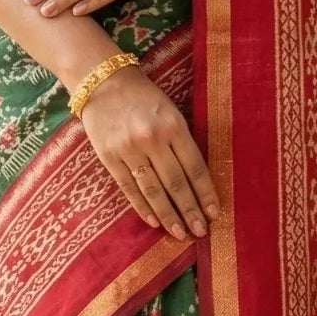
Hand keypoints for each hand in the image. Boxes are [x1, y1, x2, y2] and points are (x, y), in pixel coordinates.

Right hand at [78, 67, 218, 239]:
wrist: (102, 82)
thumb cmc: (143, 97)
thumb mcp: (170, 111)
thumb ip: (182, 141)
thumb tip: (197, 180)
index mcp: (172, 125)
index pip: (194, 167)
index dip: (205, 193)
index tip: (214, 213)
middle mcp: (151, 139)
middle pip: (176, 183)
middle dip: (190, 210)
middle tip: (200, 231)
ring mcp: (128, 149)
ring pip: (153, 190)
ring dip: (168, 215)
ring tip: (180, 233)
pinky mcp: (109, 157)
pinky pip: (129, 188)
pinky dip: (142, 206)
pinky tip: (154, 221)